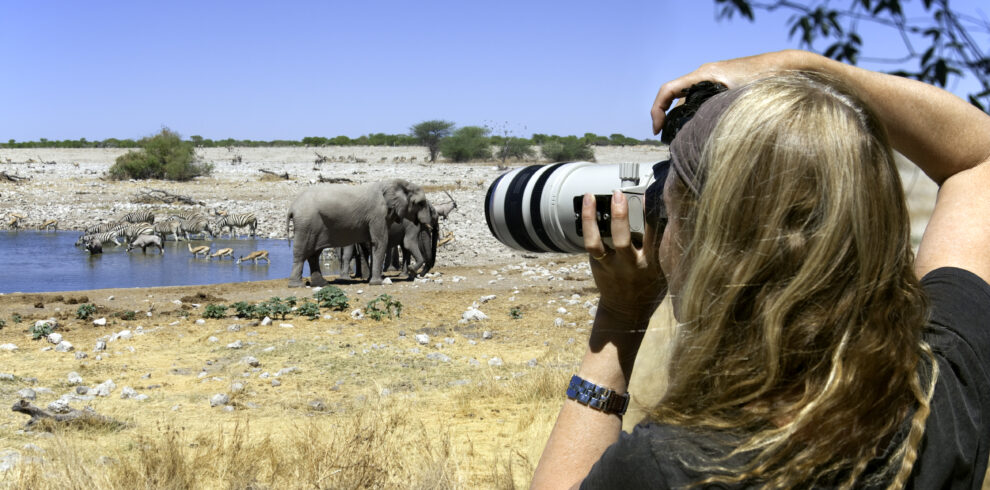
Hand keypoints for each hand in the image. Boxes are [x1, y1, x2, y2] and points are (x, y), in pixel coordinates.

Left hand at [582, 191, 665, 325]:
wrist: (627, 312)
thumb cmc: (650, 286)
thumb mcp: (665, 270)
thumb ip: (664, 248)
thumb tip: (668, 215)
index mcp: (652, 265)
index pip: (655, 236)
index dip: (653, 215)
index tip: (653, 196)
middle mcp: (630, 265)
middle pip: (624, 240)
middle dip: (620, 217)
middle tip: (619, 195)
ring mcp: (611, 266)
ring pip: (598, 243)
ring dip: (592, 219)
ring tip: (591, 197)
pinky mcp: (599, 265)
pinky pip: (590, 244)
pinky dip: (588, 224)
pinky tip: (587, 206)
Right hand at [650, 50, 805, 134]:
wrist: (787, 65)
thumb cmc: (767, 77)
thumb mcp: (740, 99)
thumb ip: (720, 114)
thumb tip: (703, 138)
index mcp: (705, 75)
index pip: (668, 90)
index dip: (657, 110)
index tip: (657, 130)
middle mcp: (706, 75)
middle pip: (676, 98)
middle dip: (669, 119)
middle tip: (669, 142)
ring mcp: (715, 80)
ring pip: (689, 101)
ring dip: (683, 119)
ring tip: (685, 141)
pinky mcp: (724, 86)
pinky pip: (702, 100)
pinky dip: (696, 115)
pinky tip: (703, 132)